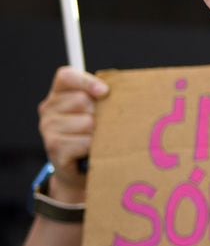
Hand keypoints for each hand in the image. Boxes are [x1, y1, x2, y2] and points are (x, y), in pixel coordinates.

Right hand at [37, 67, 108, 204]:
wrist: (82, 169)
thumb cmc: (95, 133)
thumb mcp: (98, 110)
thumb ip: (104, 97)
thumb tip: (126, 91)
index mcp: (59, 94)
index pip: (66, 76)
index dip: (87, 81)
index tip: (104, 92)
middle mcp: (48, 109)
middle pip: (83, 101)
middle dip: (100, 113)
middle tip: (101, 125)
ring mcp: (48, 128)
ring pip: (87, 122)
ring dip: (99, 133)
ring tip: (97, 139)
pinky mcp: (54, 147)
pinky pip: (85, 142)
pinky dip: (94, 147)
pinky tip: (91, 151)